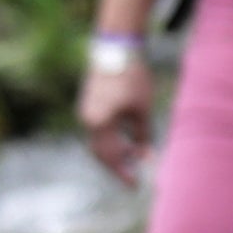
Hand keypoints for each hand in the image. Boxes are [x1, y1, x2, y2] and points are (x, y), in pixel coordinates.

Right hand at [79, 56, 158, 182]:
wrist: (116, 47)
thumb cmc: (132, 77)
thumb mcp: (142, 110)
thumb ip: (143, 136)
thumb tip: (145, 157)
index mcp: (99, 123)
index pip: (110, 157)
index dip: (123, 173)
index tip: (135, 186)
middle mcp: (87, 119)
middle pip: (100, 153)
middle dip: (117, 166)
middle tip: (133, 176)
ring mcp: (86, 112)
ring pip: (99, 142)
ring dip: (115, 152)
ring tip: (134, 155)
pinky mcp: (90, 104)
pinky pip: (99, 129)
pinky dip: (111, 139)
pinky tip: (127, 138)